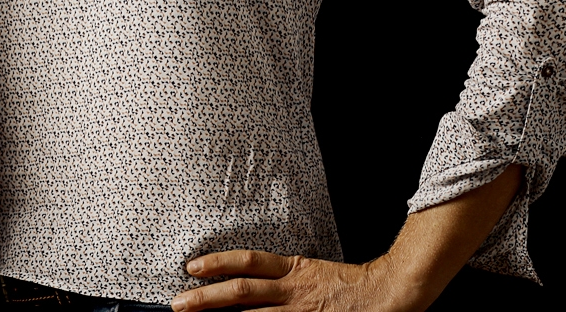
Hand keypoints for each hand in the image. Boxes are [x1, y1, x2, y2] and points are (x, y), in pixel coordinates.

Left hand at [173, 252, 414, 311]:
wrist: (388, 294)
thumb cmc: (348, 285)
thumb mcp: (310, 272)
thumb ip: (281, 278)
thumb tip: (246, 286)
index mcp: (293, 270)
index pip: (249, 262)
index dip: (218, 263)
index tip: (191, 267)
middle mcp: (292, 290)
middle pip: (241, 291)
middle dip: (205, 298)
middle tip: (177, 303)